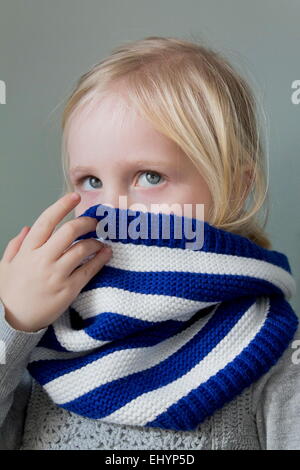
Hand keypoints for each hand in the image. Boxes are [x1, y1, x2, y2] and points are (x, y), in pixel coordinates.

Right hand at [0, 193, 111, 331]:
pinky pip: (88, 270)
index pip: (46, 221)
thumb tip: (27, 228)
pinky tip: (105, 254)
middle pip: (68, 231)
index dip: (61, 206)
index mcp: (27, 251)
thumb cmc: (9, 294)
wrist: (12, 322)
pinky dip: (99, 260)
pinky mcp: (68, 290)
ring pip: (81, 249)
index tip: (74, 197)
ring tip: (99, 241)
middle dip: (85, 222)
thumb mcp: (5, 266)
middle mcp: (42, 260)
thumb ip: (16, 245)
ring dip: (94, 241)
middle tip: (94, 221)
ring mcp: (56, 275)